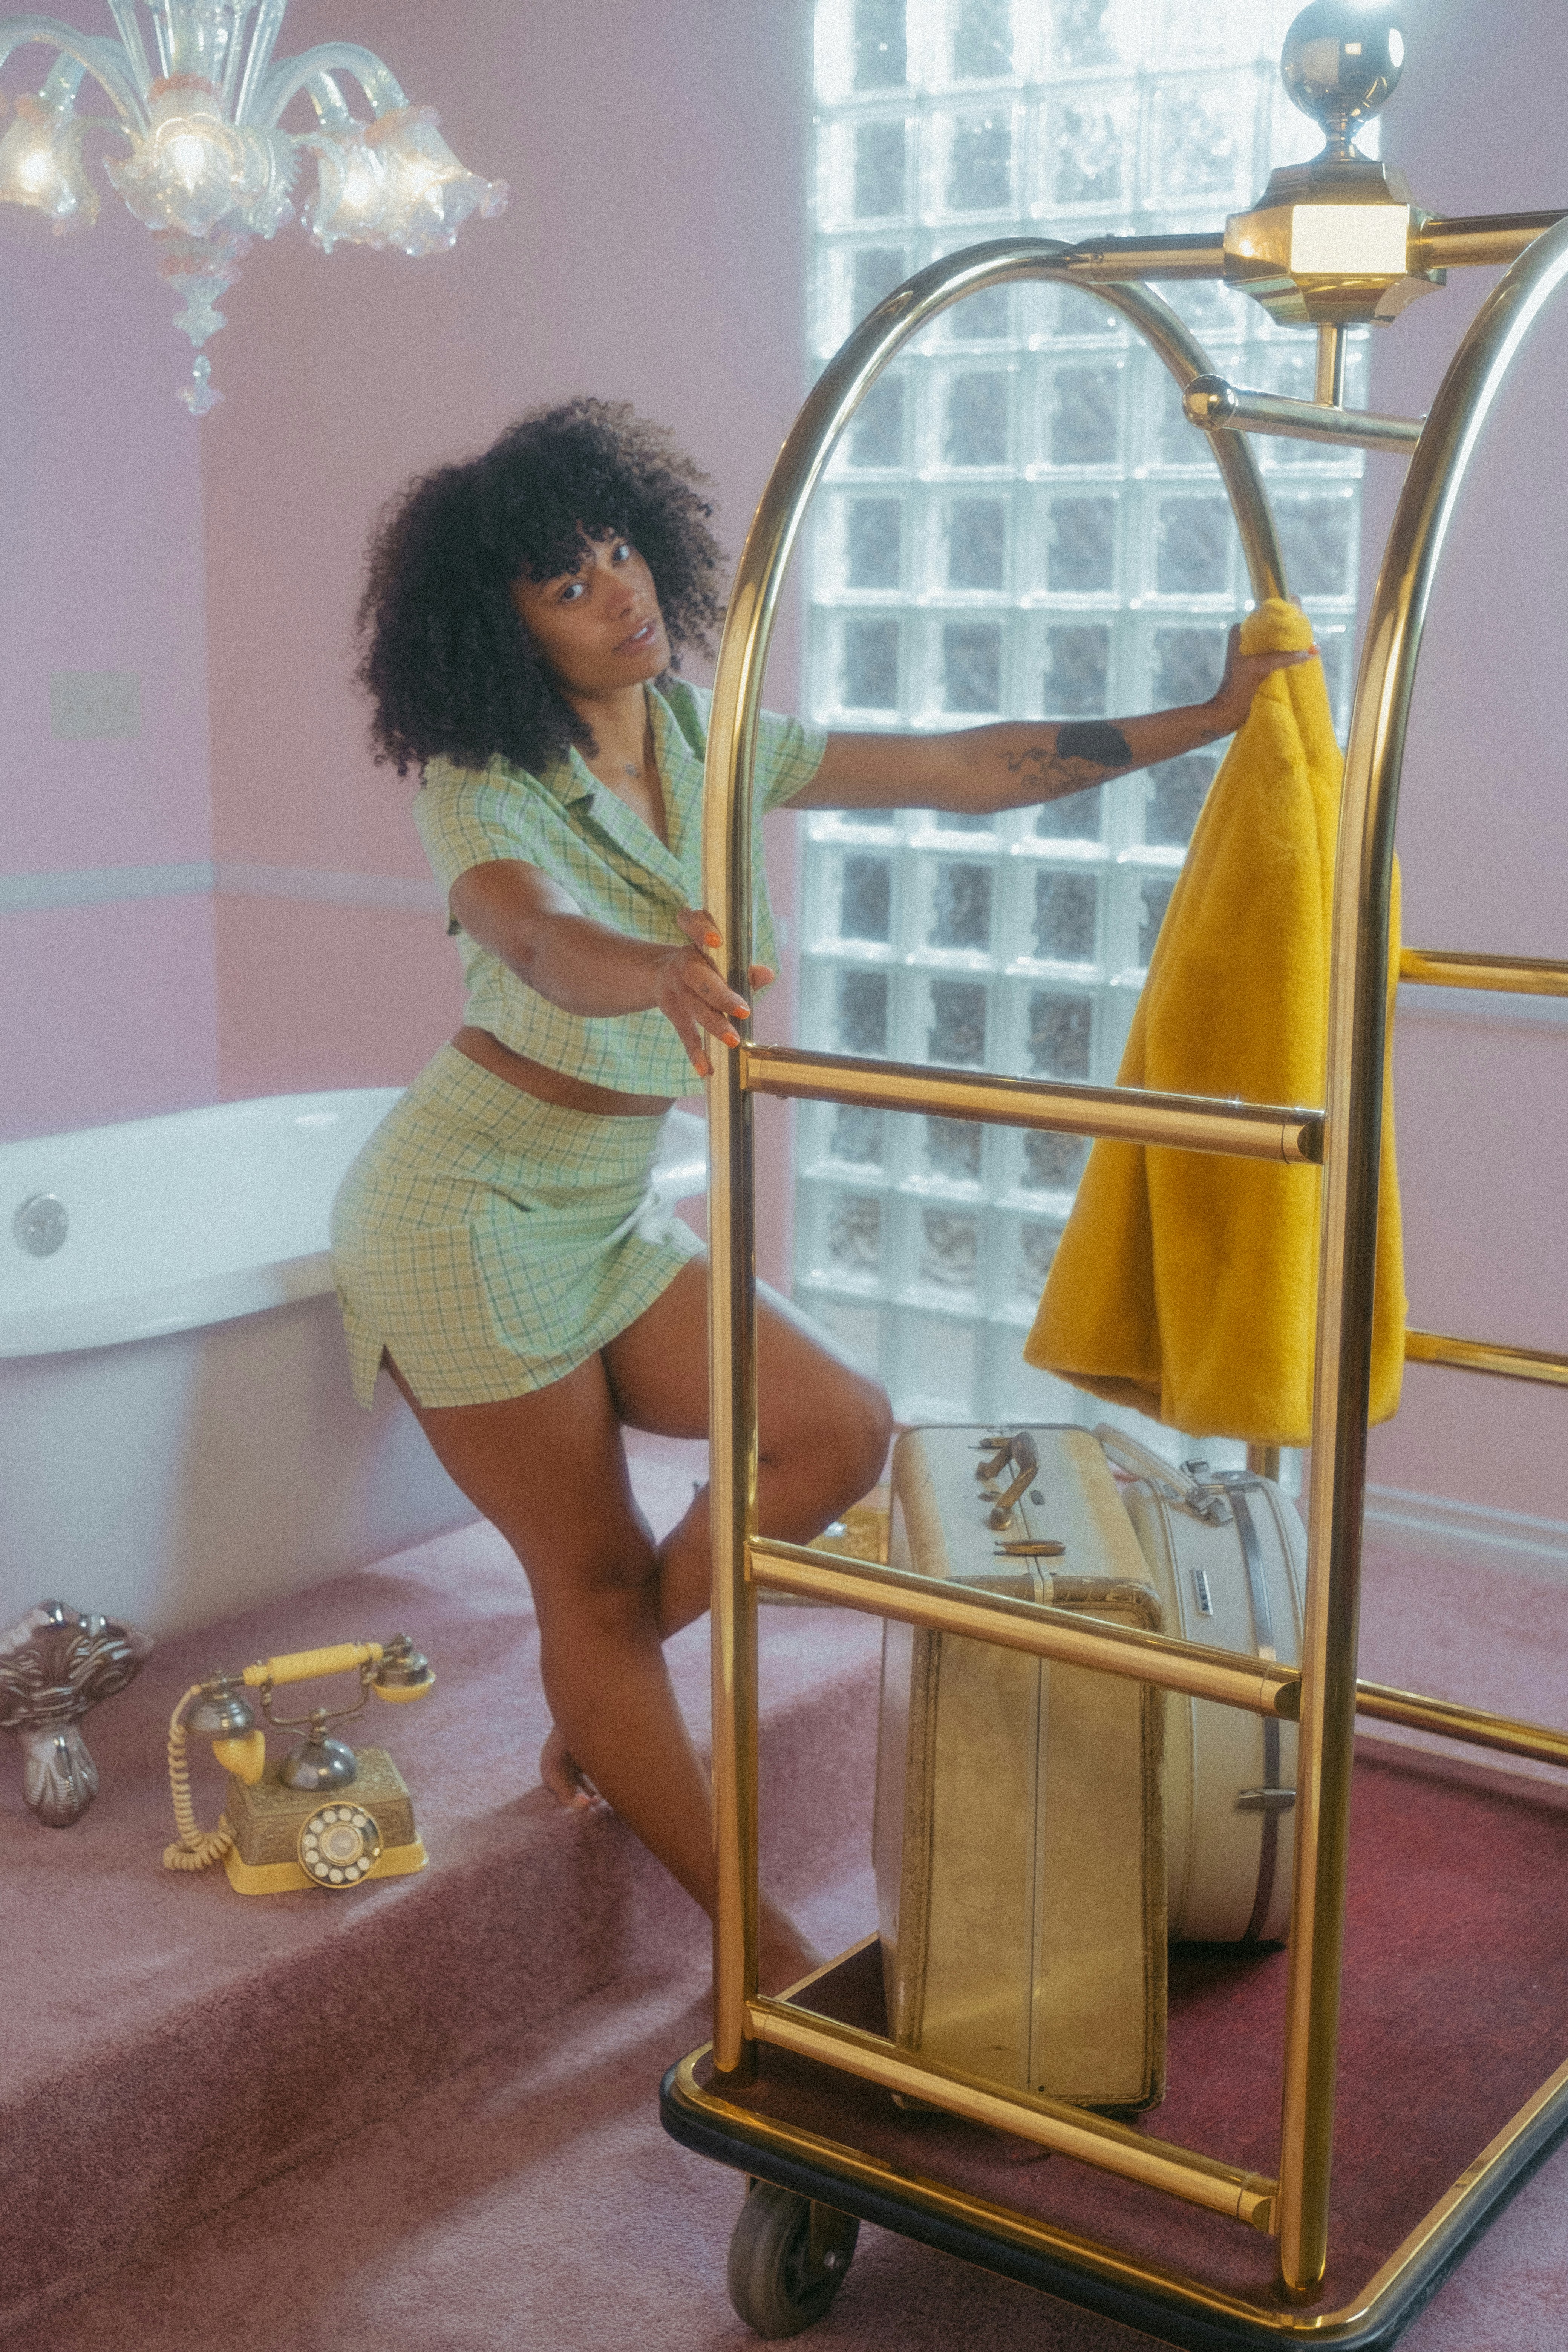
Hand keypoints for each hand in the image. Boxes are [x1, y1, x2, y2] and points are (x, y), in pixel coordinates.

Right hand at [657, 908, 776, 1078]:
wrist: (658, 972)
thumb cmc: (703, 962)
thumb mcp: (719, 957)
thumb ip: (743, 965)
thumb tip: (768, 975)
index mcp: (696, 942)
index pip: (692, 925)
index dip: (701, 931)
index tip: (716, 940)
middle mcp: (684, 963)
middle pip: (700, 979)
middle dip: (721, 995)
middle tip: (743, 1011)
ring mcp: (675, 989)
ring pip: (695, 1008)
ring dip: (714, 1025)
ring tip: (733, 1041)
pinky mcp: (672, 1011)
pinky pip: (685, 1033)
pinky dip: (696, 1053)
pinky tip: (706, 1070)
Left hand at [1206, 621, 1318, 737]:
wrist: (1227, 712)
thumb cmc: (1238, 687)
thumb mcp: (1262, 667)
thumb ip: (1285, 657)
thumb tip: (1313, 650)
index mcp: (1239, 631)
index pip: (1264, 616)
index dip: (1282, 614)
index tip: (1300, 614)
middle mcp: (1243, 639)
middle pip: (1272, 629)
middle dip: (1288, 630)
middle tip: (1307, 631)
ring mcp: (1249, 652)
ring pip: (1274, 642)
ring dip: (1288, 644)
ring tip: (1307, 642)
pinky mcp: (1255, 666)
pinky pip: (1274, 655)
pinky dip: (1285, 656)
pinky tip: (1299, 656)